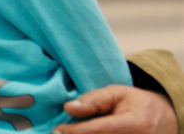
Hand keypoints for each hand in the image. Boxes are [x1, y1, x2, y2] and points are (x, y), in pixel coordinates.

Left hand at [54, 85, 176, 133]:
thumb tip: (69, 108)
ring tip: (71, 132)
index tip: (57, 130)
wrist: (165, 119)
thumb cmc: (137, 103)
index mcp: (134, 124)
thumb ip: (93, 100)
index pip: (98, 130)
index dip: (74, 132)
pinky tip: (84, 133)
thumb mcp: (117, 93)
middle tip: (60, 133)